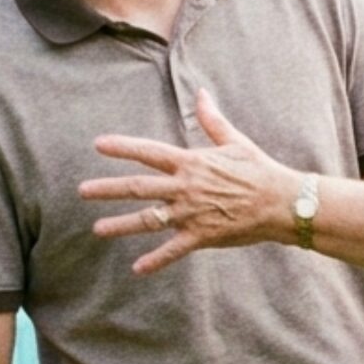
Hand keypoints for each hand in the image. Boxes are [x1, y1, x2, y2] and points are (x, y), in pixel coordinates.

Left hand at [82, 89, 304, 273]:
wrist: (282, 201)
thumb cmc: (259, 169)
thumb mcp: (235, 141)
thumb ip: (212, 120)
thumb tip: (202, 94)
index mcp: (191, 162)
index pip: (149, 152)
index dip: (122, 147)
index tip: (98, 145)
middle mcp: (185, 187)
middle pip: (138, 187)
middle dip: (108, 189)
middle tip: (82, 191)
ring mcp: (191, 213)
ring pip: (148, 220)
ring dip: (120, 225)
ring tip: (97, 229)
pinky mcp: (202, 235)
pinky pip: (173, 250)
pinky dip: (156, 260)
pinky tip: (138, 269)